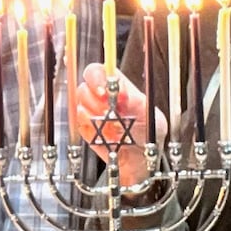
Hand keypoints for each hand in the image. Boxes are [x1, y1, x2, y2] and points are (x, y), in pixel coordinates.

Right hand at [72, 63, 164, 186]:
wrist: (142, 159)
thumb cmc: (149, 132)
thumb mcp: (151, 115)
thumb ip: (136, 102)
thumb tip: (122, 93)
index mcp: (116, 85)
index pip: (97, 71)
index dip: (96, 78)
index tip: (104, 92)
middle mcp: (100, 96)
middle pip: (83, 88)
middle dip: (96, 102)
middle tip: (110, 113)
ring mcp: (90, 112)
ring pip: (80, 107)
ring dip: (96, 118)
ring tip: (114, 126)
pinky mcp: (85, 129)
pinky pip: (81, 126)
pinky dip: (94, 131)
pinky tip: (107, 135)